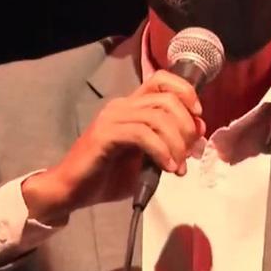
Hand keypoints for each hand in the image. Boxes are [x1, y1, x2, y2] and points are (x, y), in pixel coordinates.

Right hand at [21, 71, 204, 223]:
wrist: (72, 191)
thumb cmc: (108, 176)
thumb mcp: (148, 158)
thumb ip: (170, 143)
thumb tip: (199, 131)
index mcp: (131, 106)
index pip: (162, 80)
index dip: (186, 92)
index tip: (198, 118)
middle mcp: (121, 105)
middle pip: (166, 98)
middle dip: (187, 126)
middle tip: (190, 153)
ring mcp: (112, 118)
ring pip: (157, 116)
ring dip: (176, 143)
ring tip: (178, 167)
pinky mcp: (105, 135)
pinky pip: (142, 134)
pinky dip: (161, 151)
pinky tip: (166, 167)